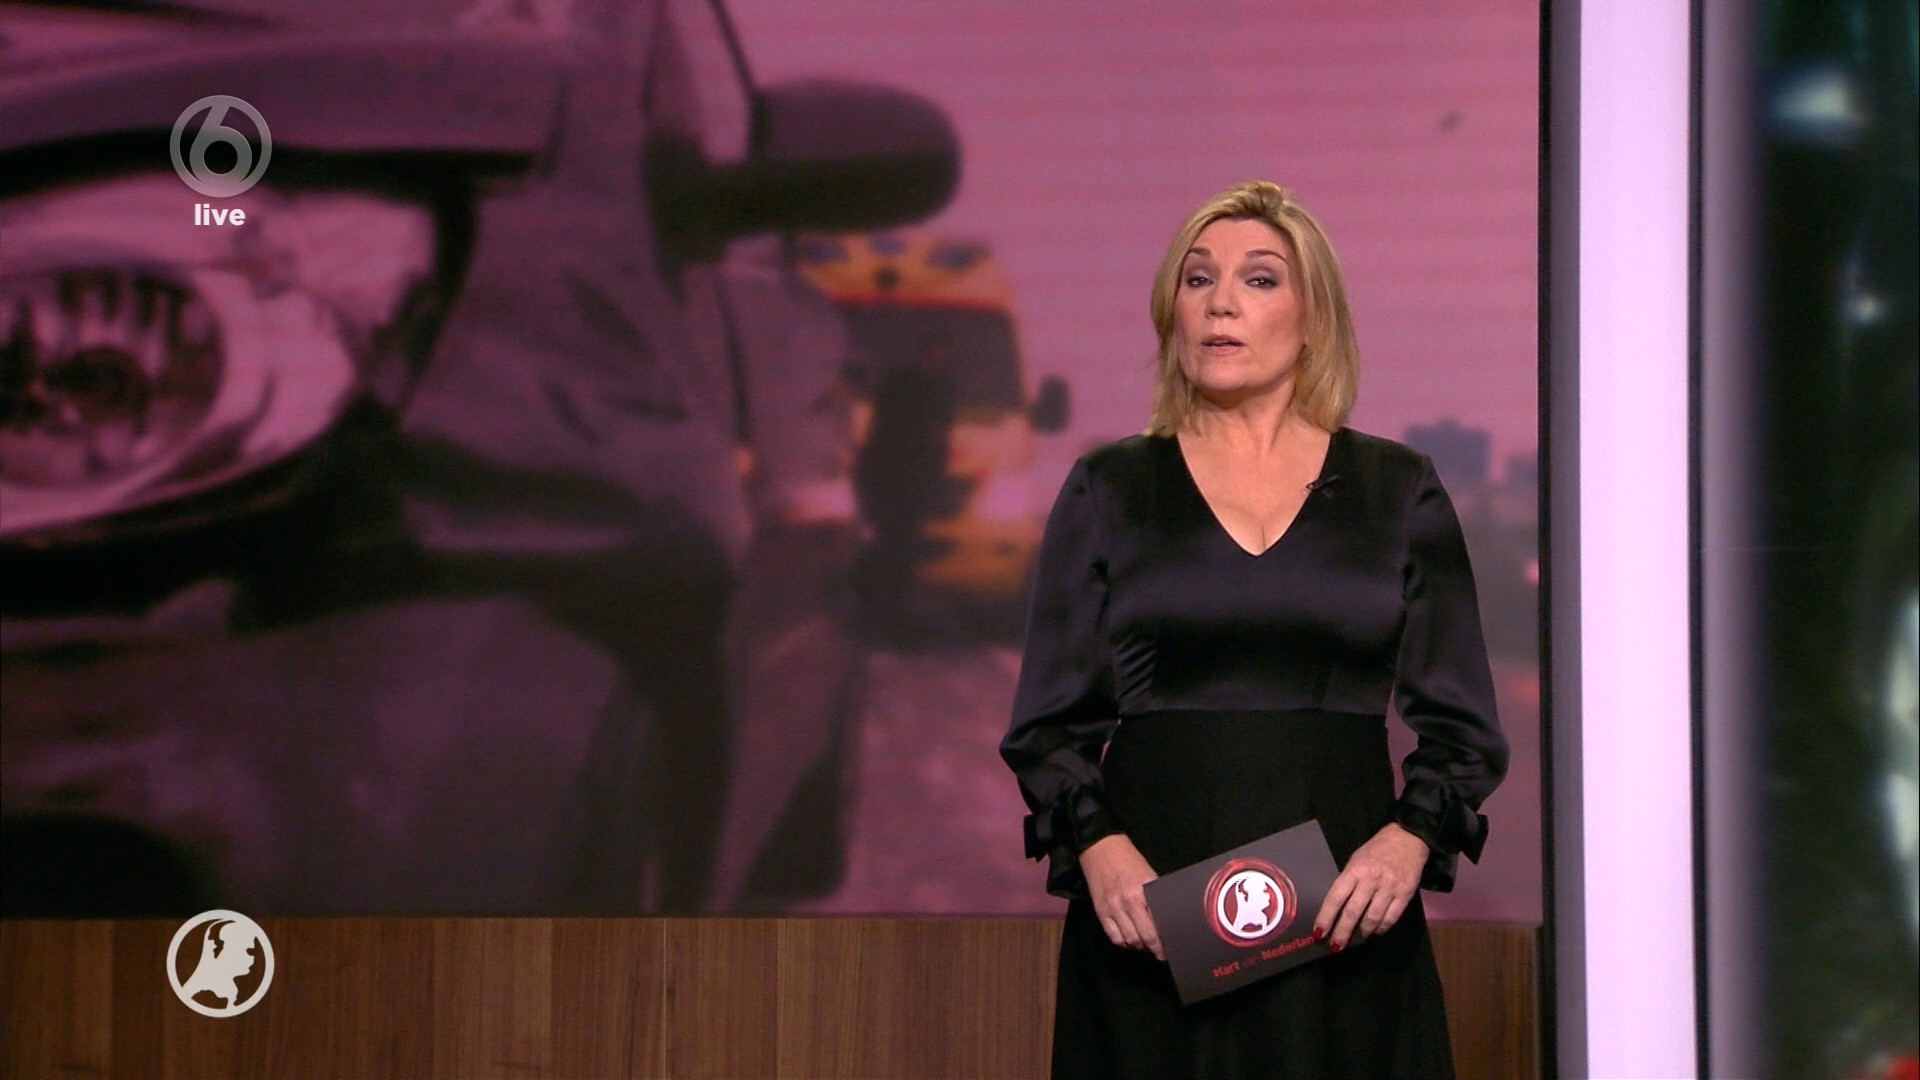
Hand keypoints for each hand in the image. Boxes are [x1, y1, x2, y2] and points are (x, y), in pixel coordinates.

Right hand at [1079, 833, 1162, 959]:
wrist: (1101, 849)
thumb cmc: (1129, 861)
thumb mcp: (1148, 875)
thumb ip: (1156, 897)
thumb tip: (1167, 918)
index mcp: (1143, 892)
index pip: (1157, 924)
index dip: (1165, 941)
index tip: (1170, 948)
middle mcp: (1128, 902)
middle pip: (1145, 937)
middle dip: (1155, 949)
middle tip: (1161, 953)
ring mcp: (1113, 909)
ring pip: (1129, 940)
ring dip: (1139, 946)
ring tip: (1145, 944)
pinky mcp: (1101, 912)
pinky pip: (1114, 937)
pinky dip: (1123, 942)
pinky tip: (1129, 939)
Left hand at [1313, 822, 1428, 950]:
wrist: (1407, 839)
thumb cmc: (1376, 851)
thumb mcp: (1356, 860)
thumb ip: (1347, 882)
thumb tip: (1335, 909)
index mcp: (1354, 870)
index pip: (1335, 897)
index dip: (1326, 917)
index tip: (1319, 933)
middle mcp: (1371, 879)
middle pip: (1352, 912)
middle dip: (1342, 932)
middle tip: (1336, 945)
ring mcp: (1389, 887)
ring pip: (1372, 918)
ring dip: (1363, 932)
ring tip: (1357, 937)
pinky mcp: (1405, 894)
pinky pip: (1391, 918)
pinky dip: (1381, 928)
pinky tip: (1375, 930)